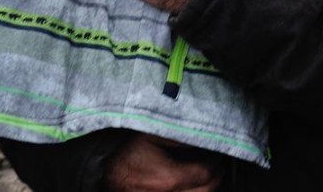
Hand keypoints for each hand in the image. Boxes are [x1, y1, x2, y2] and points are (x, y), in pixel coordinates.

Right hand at [104, 133, 223, 191]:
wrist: (105, 175)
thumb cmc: (126, 154)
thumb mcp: (151, 136)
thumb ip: (180, 136)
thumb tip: (203, 136)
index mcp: (169, 178)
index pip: (207, 172)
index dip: (216, 160)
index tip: (216, 150)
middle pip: (208, 189)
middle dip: (215, 173)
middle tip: (215, 159)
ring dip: (207, 184)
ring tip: (204, 170)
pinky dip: (195, 191)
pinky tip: (192, 182)